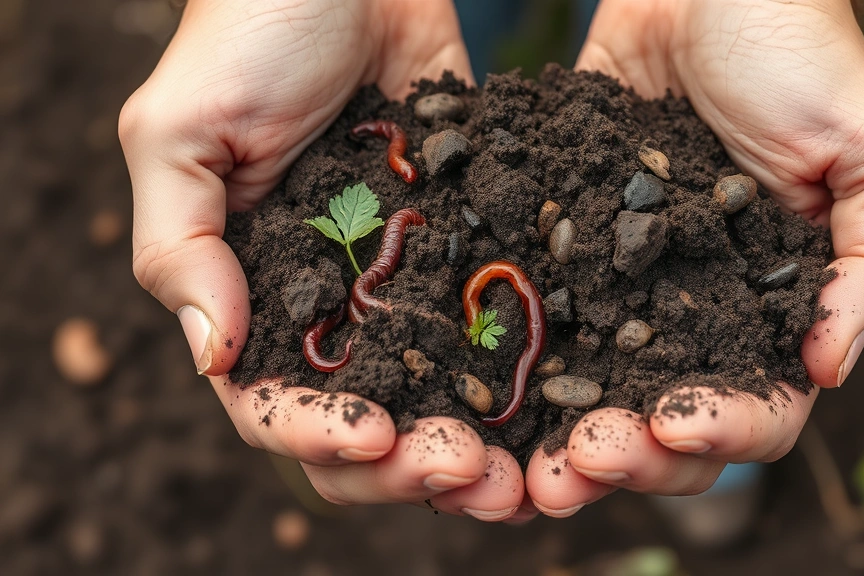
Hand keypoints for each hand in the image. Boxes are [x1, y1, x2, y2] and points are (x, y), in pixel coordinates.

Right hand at [120, 0, 522, 520]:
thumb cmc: (249, 36)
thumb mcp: (181, 132)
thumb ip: (182, 242)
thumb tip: (214, 356)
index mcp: (262, 299)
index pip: (280, 407)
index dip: (321, 440)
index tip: (375, 442)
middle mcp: (340, 309)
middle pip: (374, 426)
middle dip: (414, 471)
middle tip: (474, 480)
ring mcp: (411, 285)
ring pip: (446, 399)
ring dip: (482, 447)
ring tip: (526, 474)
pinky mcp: (473, 246)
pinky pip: (502, 325)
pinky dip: (530, 377)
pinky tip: (570, 405)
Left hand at [521, 0, 863, 516]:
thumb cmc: (801, 55)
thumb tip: (828, 371)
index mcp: (773, 311)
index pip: (759, 409)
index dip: (722, 435)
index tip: (674, 429)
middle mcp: (693, 314)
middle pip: (661, 423)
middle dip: (625, 457)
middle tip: (577, 467)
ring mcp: (621, 286)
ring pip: (589, 390)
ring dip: (557, 433)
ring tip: (521, 453)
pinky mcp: (562, 245)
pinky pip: (533, 312)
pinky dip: (509, 359)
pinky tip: (477, 382)